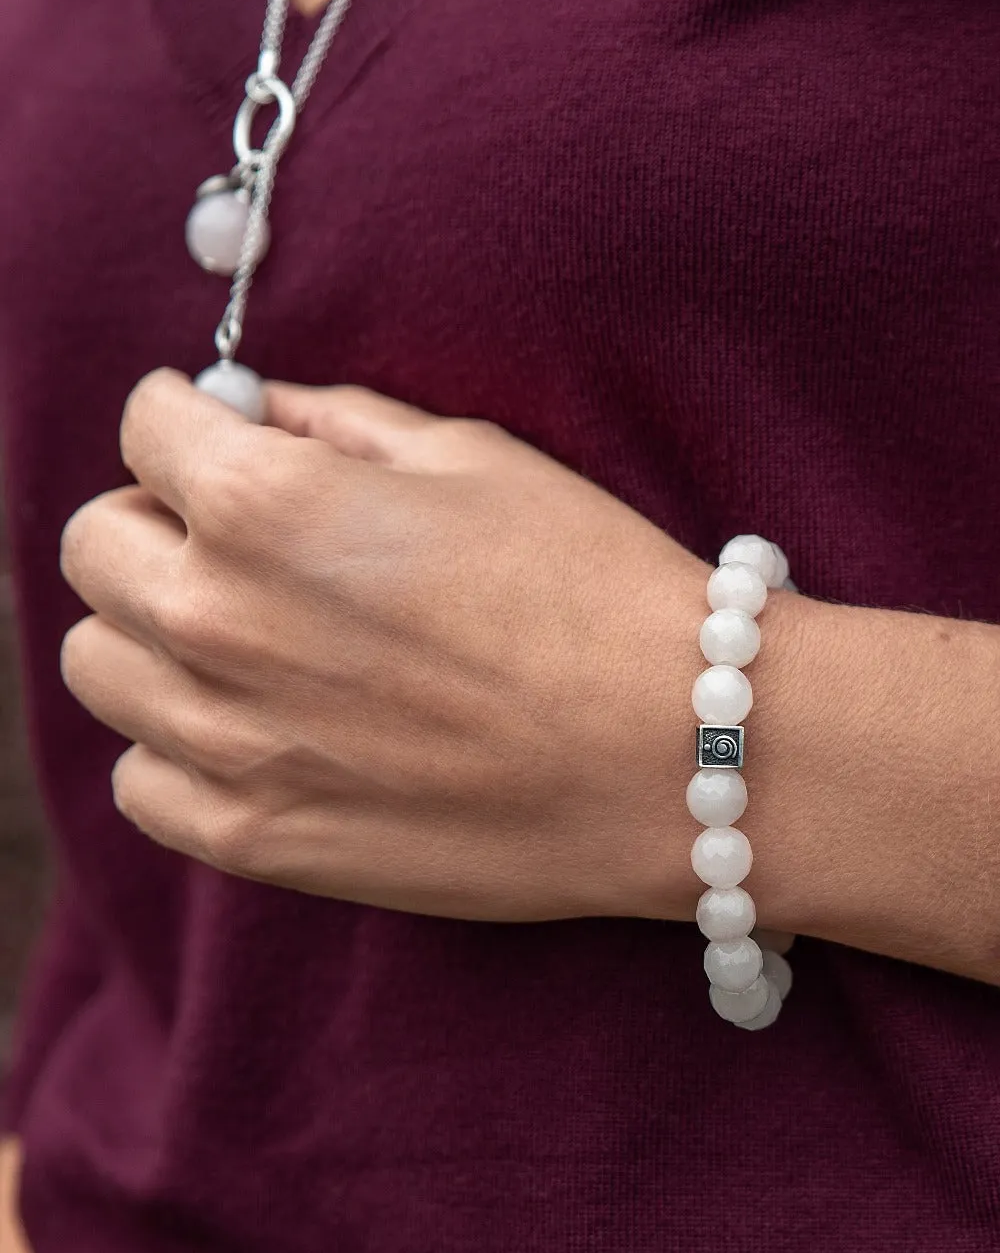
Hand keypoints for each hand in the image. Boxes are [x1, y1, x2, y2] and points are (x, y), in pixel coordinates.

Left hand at [60, 370, 710, 921]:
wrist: (673, 754)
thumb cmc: (591, 587)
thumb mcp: (473, 459)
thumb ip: (337, 422)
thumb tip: (258, 413)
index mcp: (263, 502)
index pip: (142, 426)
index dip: (189, 419)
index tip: (222, 435)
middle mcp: (215, 619)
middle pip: (94, 546)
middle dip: (154, 520)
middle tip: (232, 536)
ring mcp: (225, 742)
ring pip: (97, 663)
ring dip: (150, 632)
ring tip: (240, 636)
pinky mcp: (254, 839)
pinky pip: (140, 781)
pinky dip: (175, 746)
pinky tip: (254, 728)